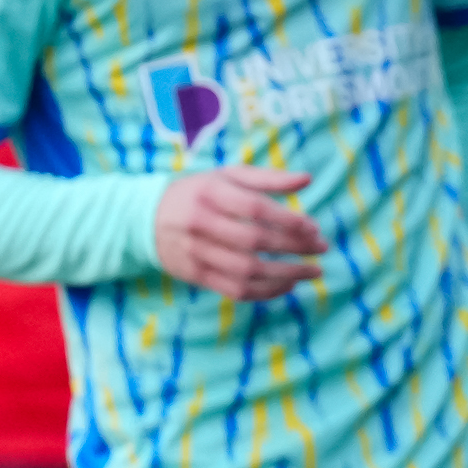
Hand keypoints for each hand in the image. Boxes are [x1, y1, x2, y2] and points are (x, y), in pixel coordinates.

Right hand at [154, 166, 325, 300]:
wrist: (146, 219)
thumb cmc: (199, 192)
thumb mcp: (228, 176)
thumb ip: (268, 178)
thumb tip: (307, 179)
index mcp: (211, 193)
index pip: (256, 209)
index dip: (289, 220)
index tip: (314, 228)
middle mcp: (201, 224)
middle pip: (254, 241)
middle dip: (294, 248)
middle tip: (322, 249)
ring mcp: (196, 253)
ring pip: (246, 271)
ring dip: (286, 274)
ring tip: (313, 272)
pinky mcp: (196, 276)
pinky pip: (234, 290)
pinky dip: (266, 292)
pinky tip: (288, 285)